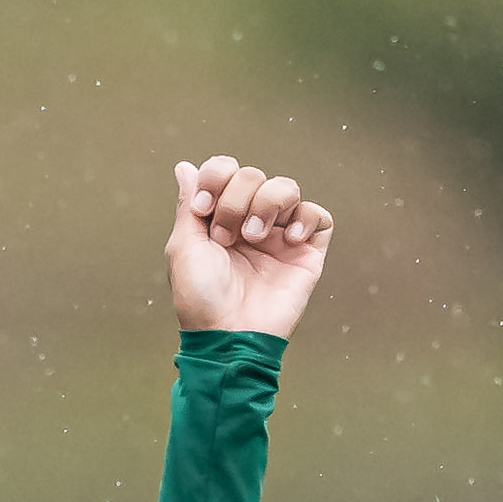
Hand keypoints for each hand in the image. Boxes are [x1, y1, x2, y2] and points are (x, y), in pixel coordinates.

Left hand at [167, 155, 330, 338]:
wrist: (229, 334)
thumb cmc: (201, 298)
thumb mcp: (184, 247)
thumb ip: (188, 204)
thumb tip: (184, 167)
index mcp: (219, 217)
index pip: (226, 170)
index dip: (216, 177)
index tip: (203, 208)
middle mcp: (250, 221)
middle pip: (253, 175)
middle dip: (236, 200)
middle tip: (226, 237)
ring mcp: (279, 236)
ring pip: (286, 187)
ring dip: (267, 204)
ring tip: (255, 238)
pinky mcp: (306, 252)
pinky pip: (318, 216)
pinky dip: (305, 219)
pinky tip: (288, 240)